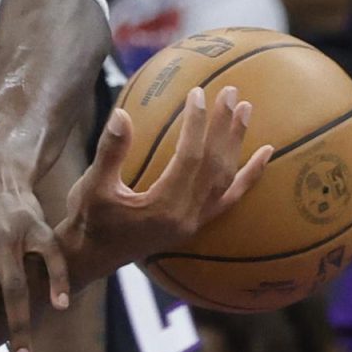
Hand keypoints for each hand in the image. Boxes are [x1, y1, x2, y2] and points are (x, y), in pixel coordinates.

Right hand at [62, 87, 270, 281]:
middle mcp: (186, 218)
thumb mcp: (93, 185)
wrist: (91, 258)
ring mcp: (194, 223)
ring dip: (236, 143)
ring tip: (246, 110)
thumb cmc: (87, 220)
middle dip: (224, 127)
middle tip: (232, 93)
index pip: (189, 158)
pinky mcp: (194, 225)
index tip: (198, 93)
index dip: (196, 124)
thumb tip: (122, 114)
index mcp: (163, 208)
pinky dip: (248, 177)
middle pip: (214, 165)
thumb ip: (111, 151)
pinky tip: (264, 156)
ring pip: (225, 179)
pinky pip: (229, 199)